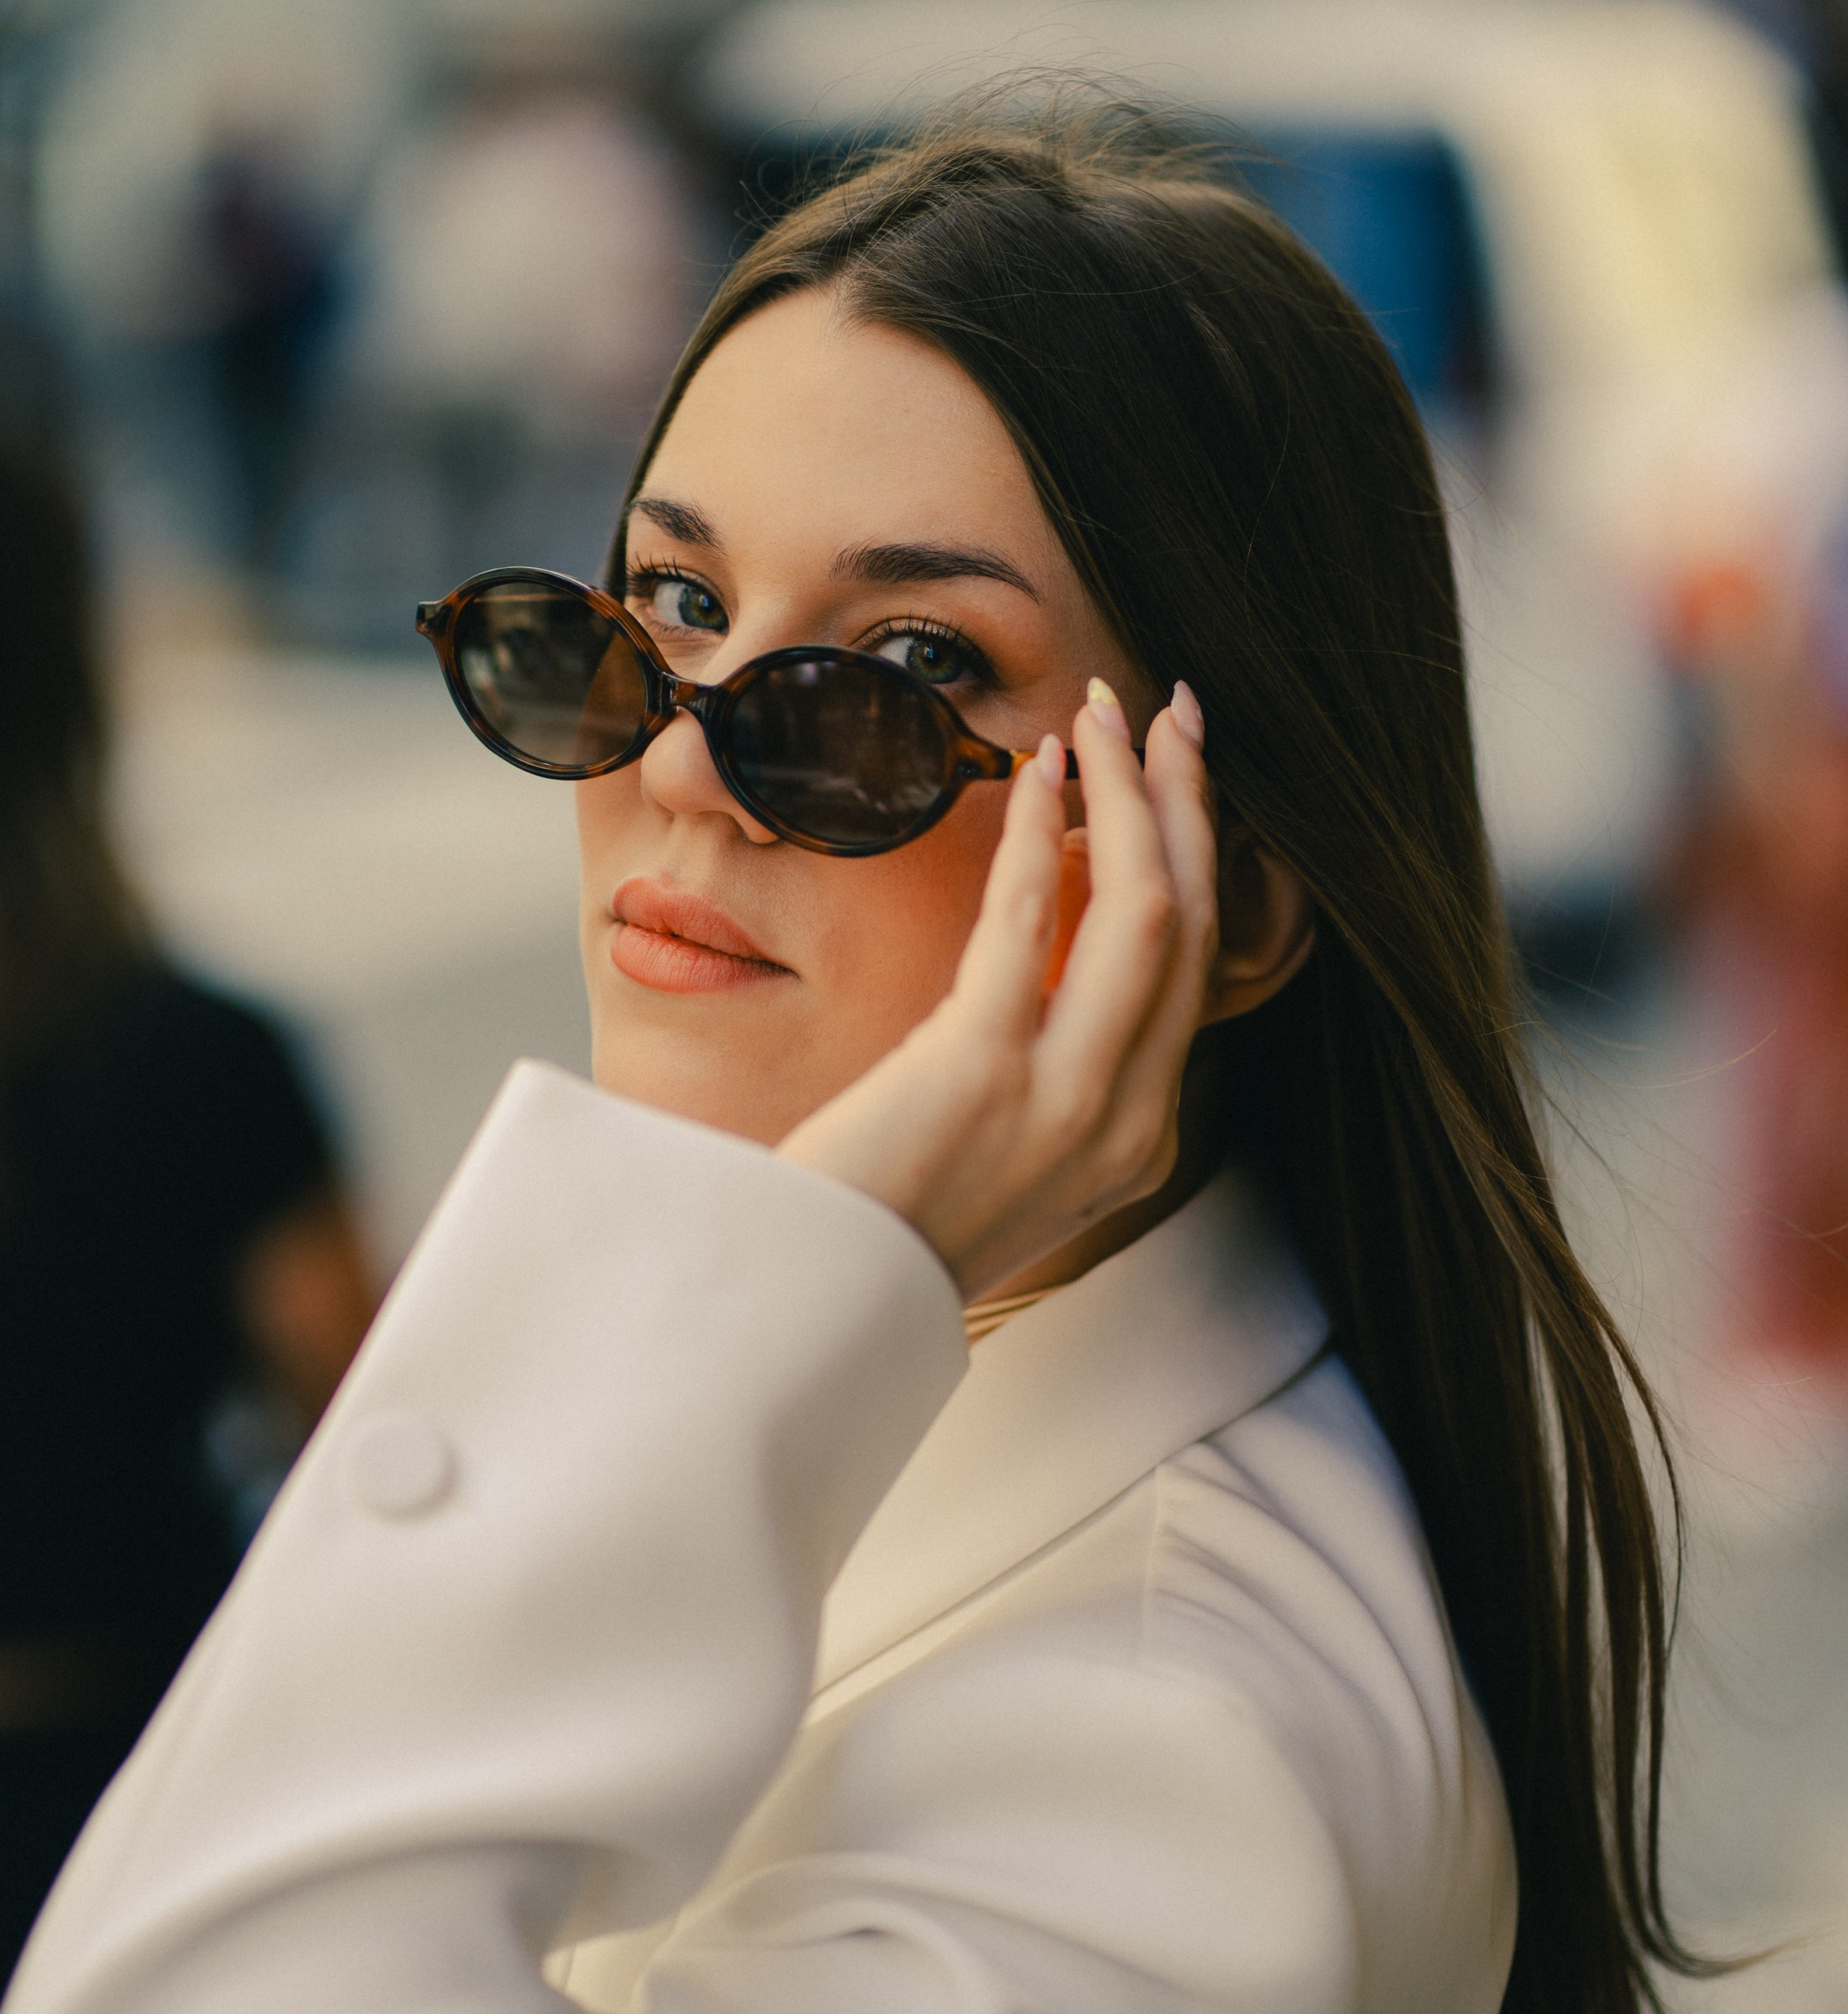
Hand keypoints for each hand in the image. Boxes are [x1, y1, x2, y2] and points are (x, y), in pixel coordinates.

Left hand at [779, 680, 1215, 1304]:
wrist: (815, 1300)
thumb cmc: (885, 1223)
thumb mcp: (1000, 1154)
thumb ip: (1048, 1070)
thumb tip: (1049, 953)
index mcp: (1134, 1141)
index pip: (1197, 976)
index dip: (1198, 862)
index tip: (1178, 778)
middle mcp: (1125, 1123)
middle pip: (1193, 928)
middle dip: (1190, 806)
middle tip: (1174, 713)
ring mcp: (1066, 1103)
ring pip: (1145, 913)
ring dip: (1132, 798)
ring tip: (1104, 718)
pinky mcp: (985, 1072)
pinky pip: (1034, 924)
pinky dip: (1040, 834)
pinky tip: (1034, 773)